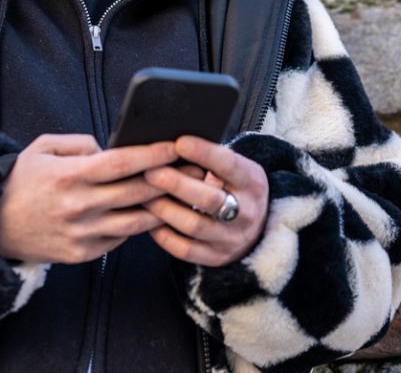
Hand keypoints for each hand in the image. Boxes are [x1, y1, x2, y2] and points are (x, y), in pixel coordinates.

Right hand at [0, 133, 176, 264]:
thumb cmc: (20, 181)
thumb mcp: (43, 148)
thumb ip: (80, 143)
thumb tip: (111, 148)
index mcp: (71, 176)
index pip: (123, 163)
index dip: (153, 154)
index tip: (176, 146)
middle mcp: (79, 206)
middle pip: (137, 192)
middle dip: (169, 179)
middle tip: (192, 169)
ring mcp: (82, 234)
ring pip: (136, 222)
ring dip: (161, 208)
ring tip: (181, 196)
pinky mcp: (81, 254)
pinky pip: (119, 239)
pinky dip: (136, 226)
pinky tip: (148, 214)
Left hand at [143, 135, 268, 266]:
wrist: (257, 229)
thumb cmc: (236, 189)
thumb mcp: (236, 170)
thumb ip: (212, 159)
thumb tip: (173, 144)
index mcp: (253, 183)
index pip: (229, 166)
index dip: (204, 153)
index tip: (179, 143)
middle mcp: (247, 213)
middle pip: (209, 199)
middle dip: (176, 184)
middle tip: (150, 171)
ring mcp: (231, 239)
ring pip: (193, 225)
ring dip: (164, 208)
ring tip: (143, 195)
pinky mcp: (216, 257)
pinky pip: (184, 249)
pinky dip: (163, 234)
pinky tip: (149, 220)